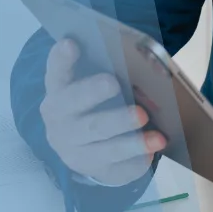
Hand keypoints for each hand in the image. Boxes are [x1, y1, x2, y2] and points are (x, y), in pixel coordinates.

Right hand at [39, 38, 166, 185]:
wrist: (86, 146)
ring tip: (153, 129)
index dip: (62, 59)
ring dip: (131, 139)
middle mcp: (61, 123)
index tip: (71, 42)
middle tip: (122, 91)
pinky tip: (155, 148)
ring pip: (103, 146)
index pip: (57, 73)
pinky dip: (137, 156)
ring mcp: (75, 150)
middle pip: (82, 115)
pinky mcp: (94, 169)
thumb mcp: (98, 83)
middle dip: (104, 104)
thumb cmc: (97, 102)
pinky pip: (117, 166)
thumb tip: (140, 57)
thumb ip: (109, 69)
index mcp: (59, 92)